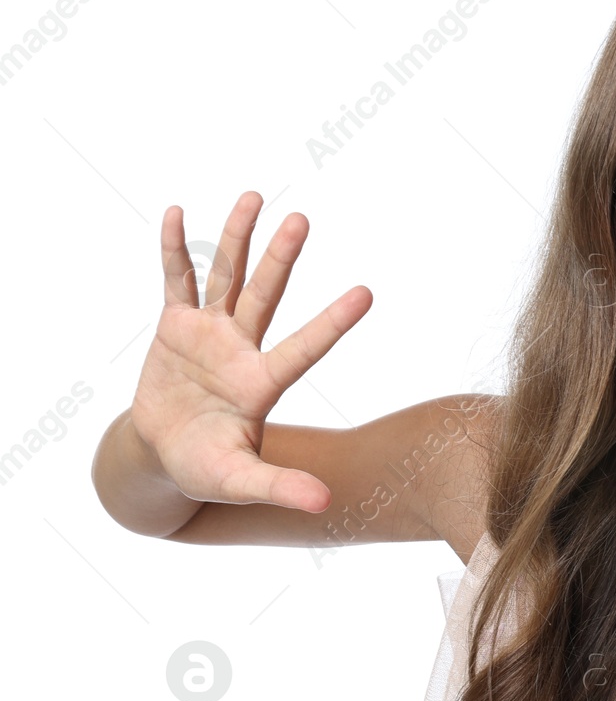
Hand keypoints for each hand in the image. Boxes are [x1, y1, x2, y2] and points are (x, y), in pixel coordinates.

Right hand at [130, 191, 372, 512]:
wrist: (164, 457)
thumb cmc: (207, 470)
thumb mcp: (239, 482)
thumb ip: (279, 486)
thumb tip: (325, 504)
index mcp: (263, 384)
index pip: (305, 347)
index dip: (333, 323)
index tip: (367, 294)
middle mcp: (243, 350)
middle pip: (267, 296)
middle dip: (282, 258)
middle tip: (304, 218)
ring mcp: (210, 334)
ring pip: (227, 277)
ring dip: (238, 238)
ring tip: (255, 196)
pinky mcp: (176, 327)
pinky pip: (176, 281)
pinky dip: (174, 249)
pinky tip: (175, 212)